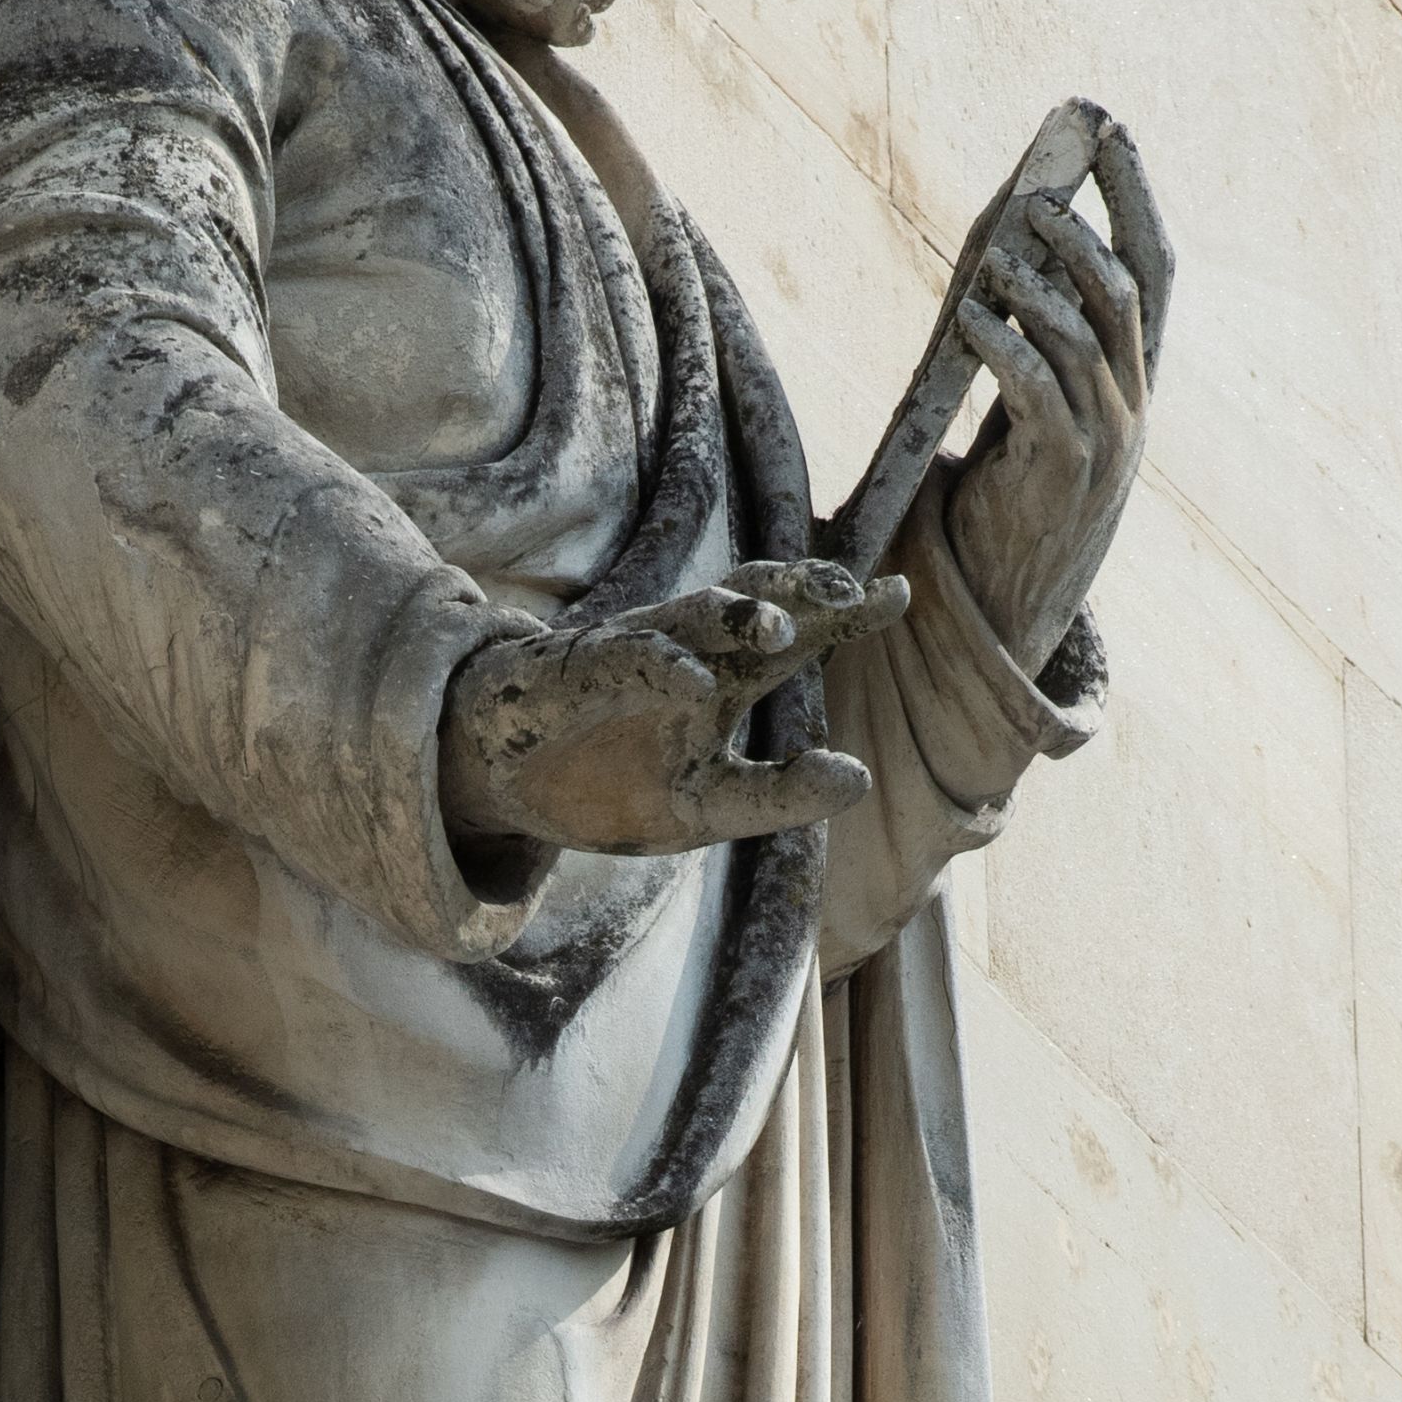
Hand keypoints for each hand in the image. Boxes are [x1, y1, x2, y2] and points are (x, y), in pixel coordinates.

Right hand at [437, 558, 906, 903]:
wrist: (503, 783)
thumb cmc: (608, 784)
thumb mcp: (707, 807)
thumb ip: (781, 794)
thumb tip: (861, 778)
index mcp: (725, 682)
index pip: (797, 637)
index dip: (845, 613)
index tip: (898, 593)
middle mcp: (688, 654)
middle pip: (755, 607)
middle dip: (801, 596)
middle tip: (857, 596)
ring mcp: (634, 654)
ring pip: (692, 617)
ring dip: (734, 616)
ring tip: (780, 627)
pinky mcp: (578, 669)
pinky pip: (622, 659)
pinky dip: (656, 667)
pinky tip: (691, 683)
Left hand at [943, 119, 1170, 680]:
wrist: (1012, 600)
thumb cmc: (1013, 493)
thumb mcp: (1037, 405)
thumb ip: (1036, 335)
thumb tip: (1006, 243)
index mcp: (1136, 378)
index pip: (1158, 268)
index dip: (1137, 198)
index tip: (1110, 132)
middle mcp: (1134, 402)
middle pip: (1125, 292)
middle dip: (1082, 235)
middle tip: (1033, 200)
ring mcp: (1106, 438)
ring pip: (1082, 335)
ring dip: (1036, 285)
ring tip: (990, 256)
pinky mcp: (1061, 470)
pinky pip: (1037, 388)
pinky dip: (1004, 344)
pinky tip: (971, 319)